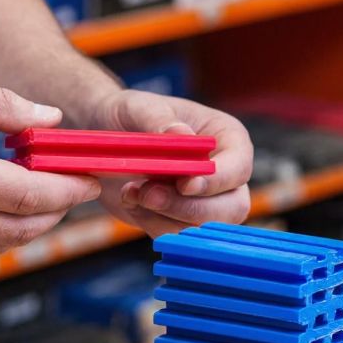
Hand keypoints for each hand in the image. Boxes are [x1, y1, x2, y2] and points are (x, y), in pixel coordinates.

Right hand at [0, 75, 100, 254]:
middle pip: (22, 230)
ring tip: (45, 195)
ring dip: (31, 225)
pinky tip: (4, 206)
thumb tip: (48, 117)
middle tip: (73, 186)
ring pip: (0, 246)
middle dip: (57, 211)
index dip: (67, 189)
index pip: (29, 195)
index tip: (89, 178)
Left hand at [88, 90, 252, 235]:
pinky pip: (176, 235)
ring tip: (131, 192)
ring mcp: (206, 201)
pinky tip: (132, 200)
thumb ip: (160, 121)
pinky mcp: (181, 219)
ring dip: (163, 216)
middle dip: (188, 207)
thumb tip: (183, 136)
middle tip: (148, 194)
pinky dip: (150, 223)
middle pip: (231, 208)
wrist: (104, 136)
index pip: (238, 168)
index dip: (216, 181)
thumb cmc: (129, 114)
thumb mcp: (139, 108)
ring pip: (203, 227)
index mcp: (227, 139)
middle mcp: (225, 174)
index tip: (184, 185)